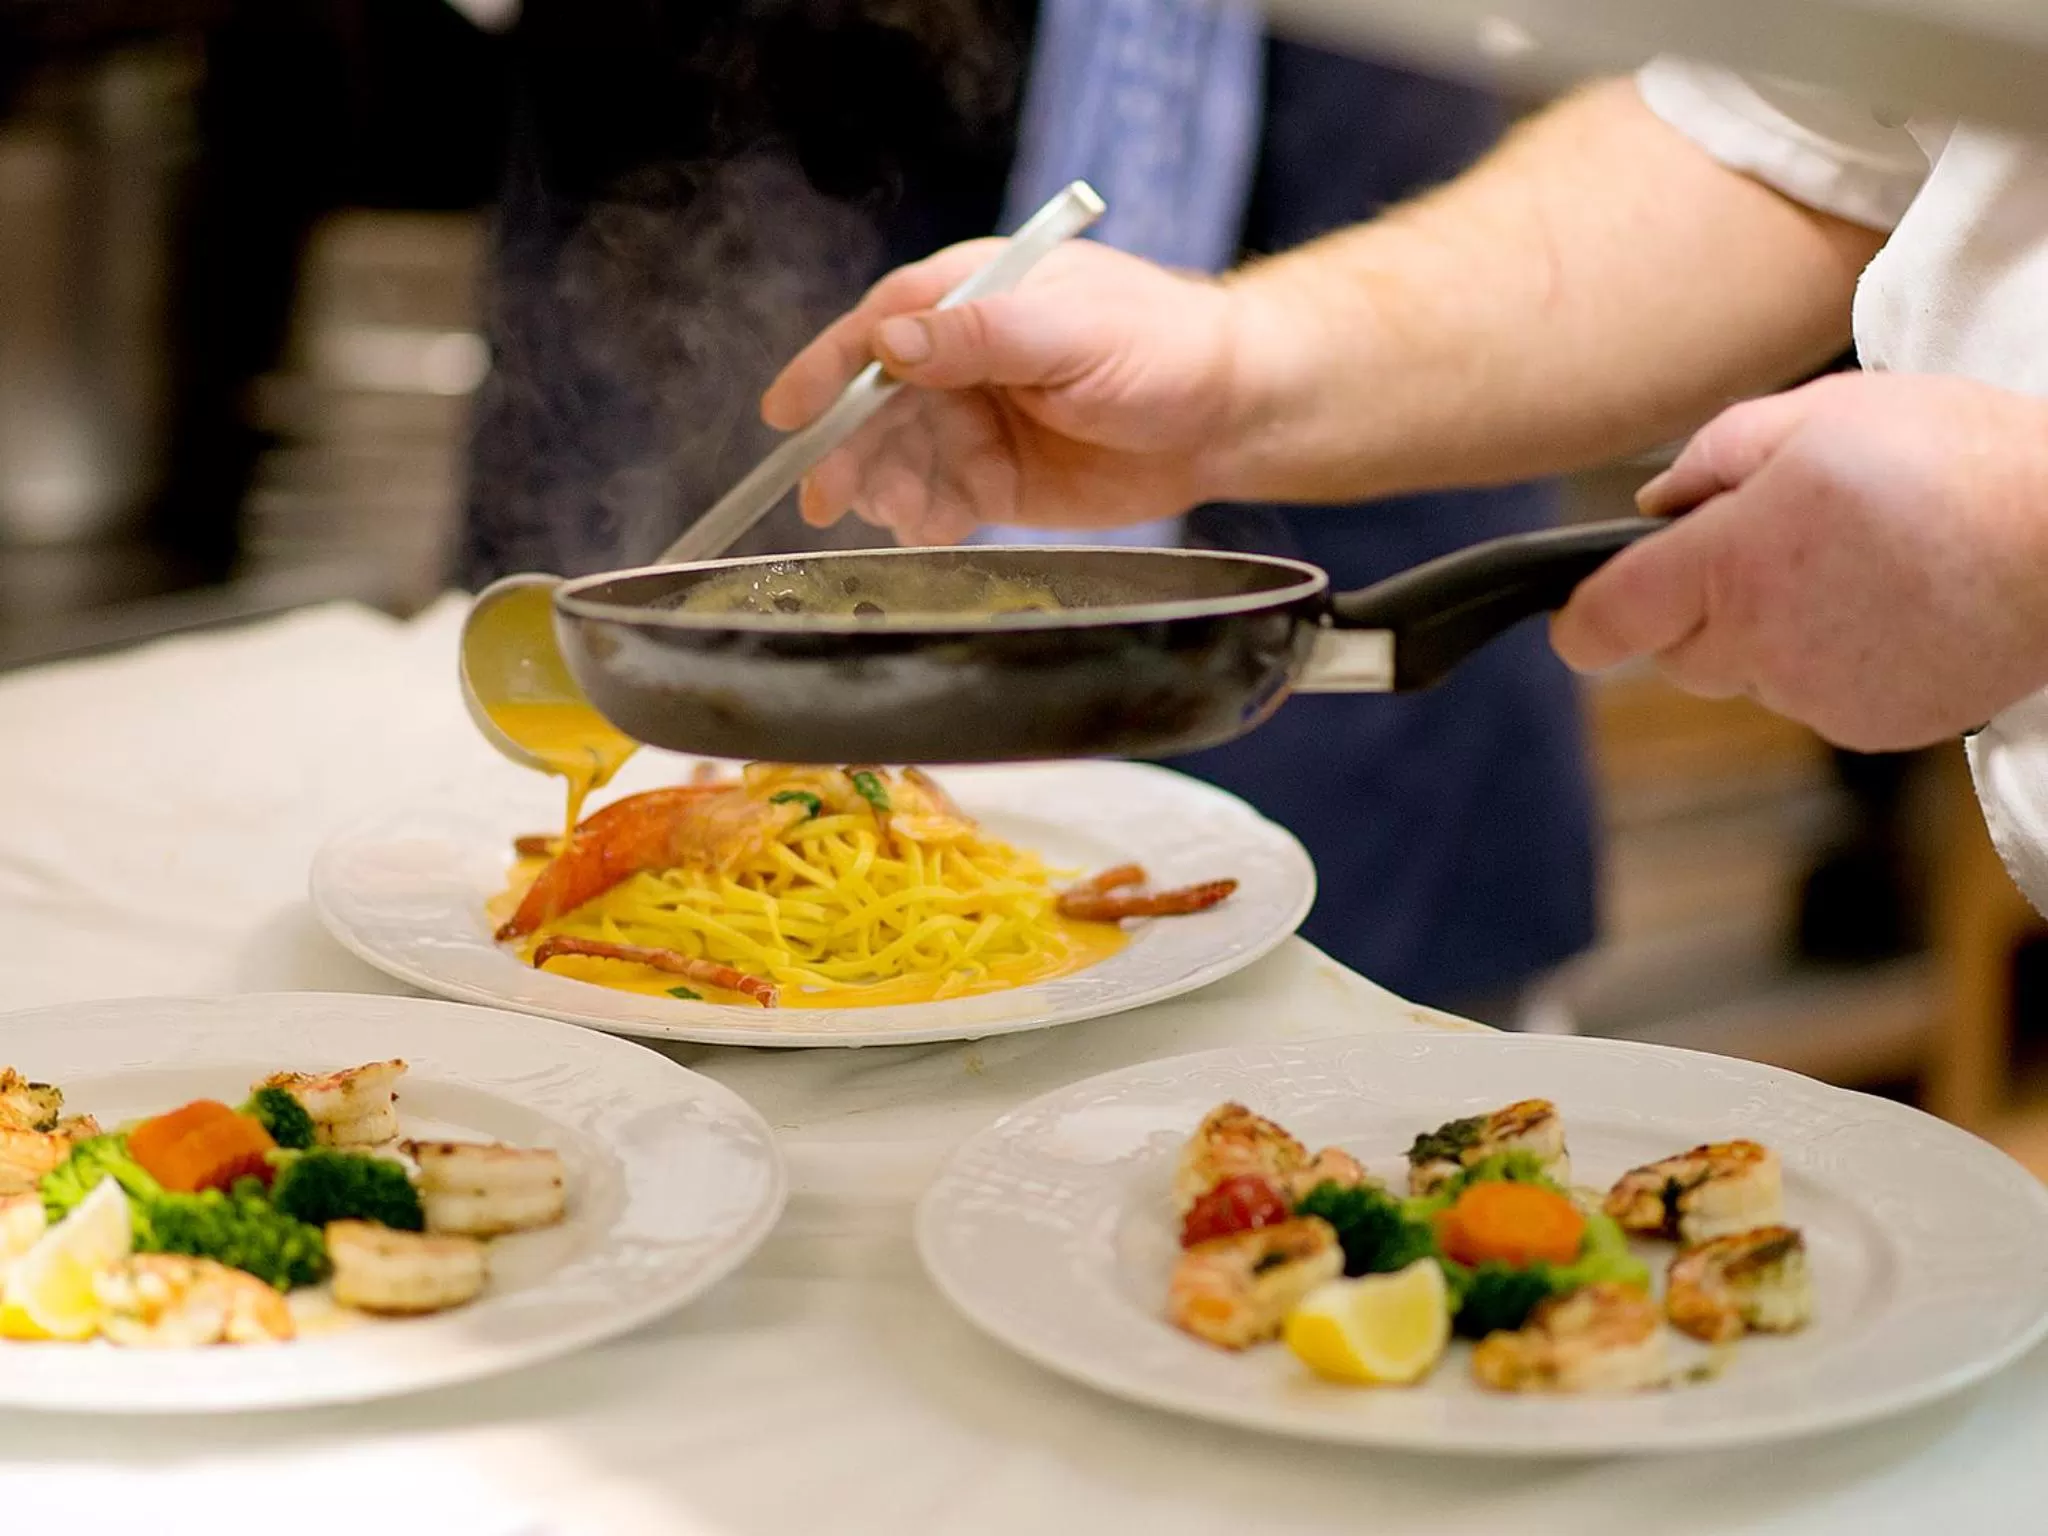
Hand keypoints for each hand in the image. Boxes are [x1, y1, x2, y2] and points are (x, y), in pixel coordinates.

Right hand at [759, 239, 1248, 544]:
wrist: (1228, 413)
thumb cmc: (1159, 346)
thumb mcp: (1069, 330)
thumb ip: (980, 336)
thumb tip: (890, 344)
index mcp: (968, 298)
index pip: (874, 331)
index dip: (824, 373)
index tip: (785, 415)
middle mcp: (959, 361)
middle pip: (873, 407)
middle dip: (846, 451)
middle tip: (829, 496)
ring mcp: (974, 422)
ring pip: (899, 461)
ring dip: (886, 490)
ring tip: (901, 514)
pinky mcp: (995, 481)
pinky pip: (939, 503)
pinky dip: (925, 522)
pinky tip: (930, 532)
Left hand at [1551, 373, 2047, 750]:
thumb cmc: (1956, 459)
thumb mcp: (1817, 414)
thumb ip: (1713, 457)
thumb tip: (1659, 506)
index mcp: (1731, 567)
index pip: (1606, 623)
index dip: (1580, 620)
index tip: (1577, 613)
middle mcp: (1762, 646)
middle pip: (1676, 652)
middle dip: (1697, 608)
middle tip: (1773, 543)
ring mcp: (1819, 697)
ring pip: (1751, 673)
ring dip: (1773, 630)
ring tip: (1857, 563)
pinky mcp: (1875, 727)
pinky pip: (1818, 696)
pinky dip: (1835, 659)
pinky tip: (1894, 604)